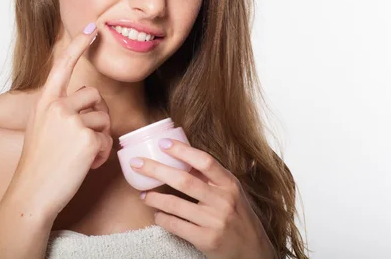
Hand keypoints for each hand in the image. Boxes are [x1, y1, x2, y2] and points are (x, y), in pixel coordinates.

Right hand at [8, 21, 112, 219]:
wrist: (32, 193)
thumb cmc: (39, 164)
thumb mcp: (41, 128)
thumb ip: (60, 110)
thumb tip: (88, 101)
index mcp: (44, 102)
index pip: (63, 66)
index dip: (79, 46)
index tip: (92, 27)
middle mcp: (56, 106)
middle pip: (94, 95)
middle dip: (97, 114)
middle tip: (85, 137)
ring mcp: (71, 121)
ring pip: (104, 118)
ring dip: (99, 137)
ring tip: (81, 155)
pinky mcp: (87, 138)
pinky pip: (107, 139)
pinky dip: (101, 154)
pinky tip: (85, 165)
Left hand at [130, 139, 276, 258]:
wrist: (253, 252)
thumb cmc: (238, 217)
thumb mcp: (233, 193)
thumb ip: (212, 177)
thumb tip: (183, 153)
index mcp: (230, 184)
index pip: (205, 161)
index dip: (182, 150)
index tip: (163, 143)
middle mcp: (223, 201)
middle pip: (184, 180)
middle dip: (156, 169)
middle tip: (137, 163)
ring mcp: (215, 221)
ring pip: (175, 204)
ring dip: (154, 197)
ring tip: (144, 195)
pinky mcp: (206, 240)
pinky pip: (176, 225)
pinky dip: (162, 218)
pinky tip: (157, 214)